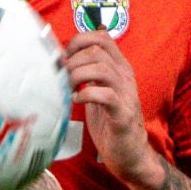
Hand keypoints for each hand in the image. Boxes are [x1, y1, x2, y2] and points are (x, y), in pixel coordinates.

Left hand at [64, 31, 158, 187]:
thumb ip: (87, 73)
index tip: (64, 58)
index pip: (102, 37)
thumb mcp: (97, 90)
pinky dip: (86, 95)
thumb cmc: (109, 122)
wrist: (129, 153)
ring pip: (101, 68)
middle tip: (62, 77)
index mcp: (119, 67)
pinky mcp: (122, 114)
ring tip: (68, 88)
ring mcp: (125, 94)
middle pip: (98, 50)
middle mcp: (124, 76)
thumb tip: (64, 57)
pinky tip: (76, 101)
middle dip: (73, 60)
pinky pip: (105, 95)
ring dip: (77, 75)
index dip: (79, 41)